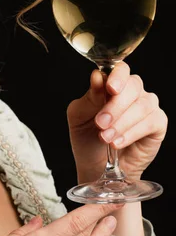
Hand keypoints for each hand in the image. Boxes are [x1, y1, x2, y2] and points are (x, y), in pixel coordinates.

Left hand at [67, 61, 167, 182]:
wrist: (96, 166)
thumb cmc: (87, 137)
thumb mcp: (79, 116)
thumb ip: (89, 97)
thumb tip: (97, 77)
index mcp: (112, 84)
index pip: (120, 69)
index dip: (117, 77)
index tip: (110, 88)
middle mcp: (132, 91)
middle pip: (132, 86)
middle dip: (115, 106)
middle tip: (100, 124)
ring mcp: (147, 106)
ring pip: (141, 105)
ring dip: (121, 123)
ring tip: (105, 138)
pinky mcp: (157, 124)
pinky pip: (150, 122)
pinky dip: (132, 133)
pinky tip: (118, 142)